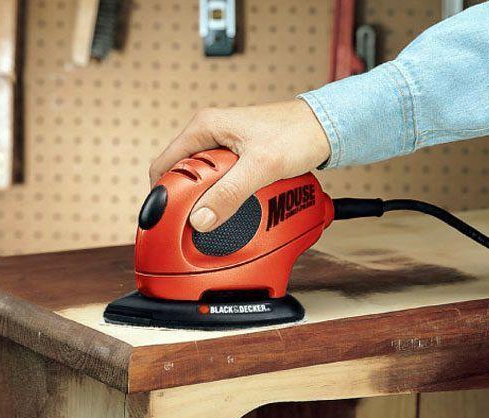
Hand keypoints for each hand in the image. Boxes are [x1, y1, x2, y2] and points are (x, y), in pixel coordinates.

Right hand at [149, 100, 330, 231]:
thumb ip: (230, 193)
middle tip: (202, 219)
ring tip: (223, 212)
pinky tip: (236, 206)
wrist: (324, 128)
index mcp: (203, 127)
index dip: (163, 194)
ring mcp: (220, 147)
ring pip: (199, 182)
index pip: (164, 165)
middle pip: (179, 177)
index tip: (172, 218)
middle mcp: (207, 135)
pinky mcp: (234, 159)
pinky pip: (218, 183)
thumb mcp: (261, 167)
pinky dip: (223, 197)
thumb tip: (201, 218)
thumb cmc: (297, 134)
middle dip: (187, 201)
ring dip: (208, 201)